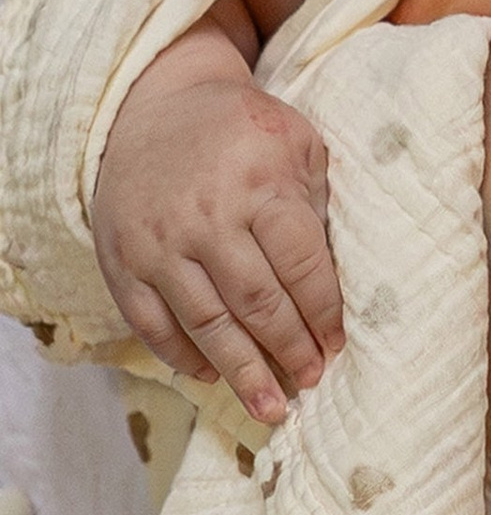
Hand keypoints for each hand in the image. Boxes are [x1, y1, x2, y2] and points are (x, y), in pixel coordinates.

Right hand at [93, 35, 341, 425]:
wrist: (151, 106)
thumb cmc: (242, 131)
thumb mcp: (297, 144)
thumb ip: (320, 204)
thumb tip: (346, 282)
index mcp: (258, 186)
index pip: (300, 265)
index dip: (322, 313)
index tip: (338, 346)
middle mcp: (205, 219)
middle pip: (254, 302)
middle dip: (288, 350)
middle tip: (311, 382)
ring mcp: (158, 244)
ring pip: (204, 323)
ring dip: (239, 371)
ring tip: (269, 408)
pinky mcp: (120, 260)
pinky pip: (151, 323)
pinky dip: (181, 356)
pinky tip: (210, 376)